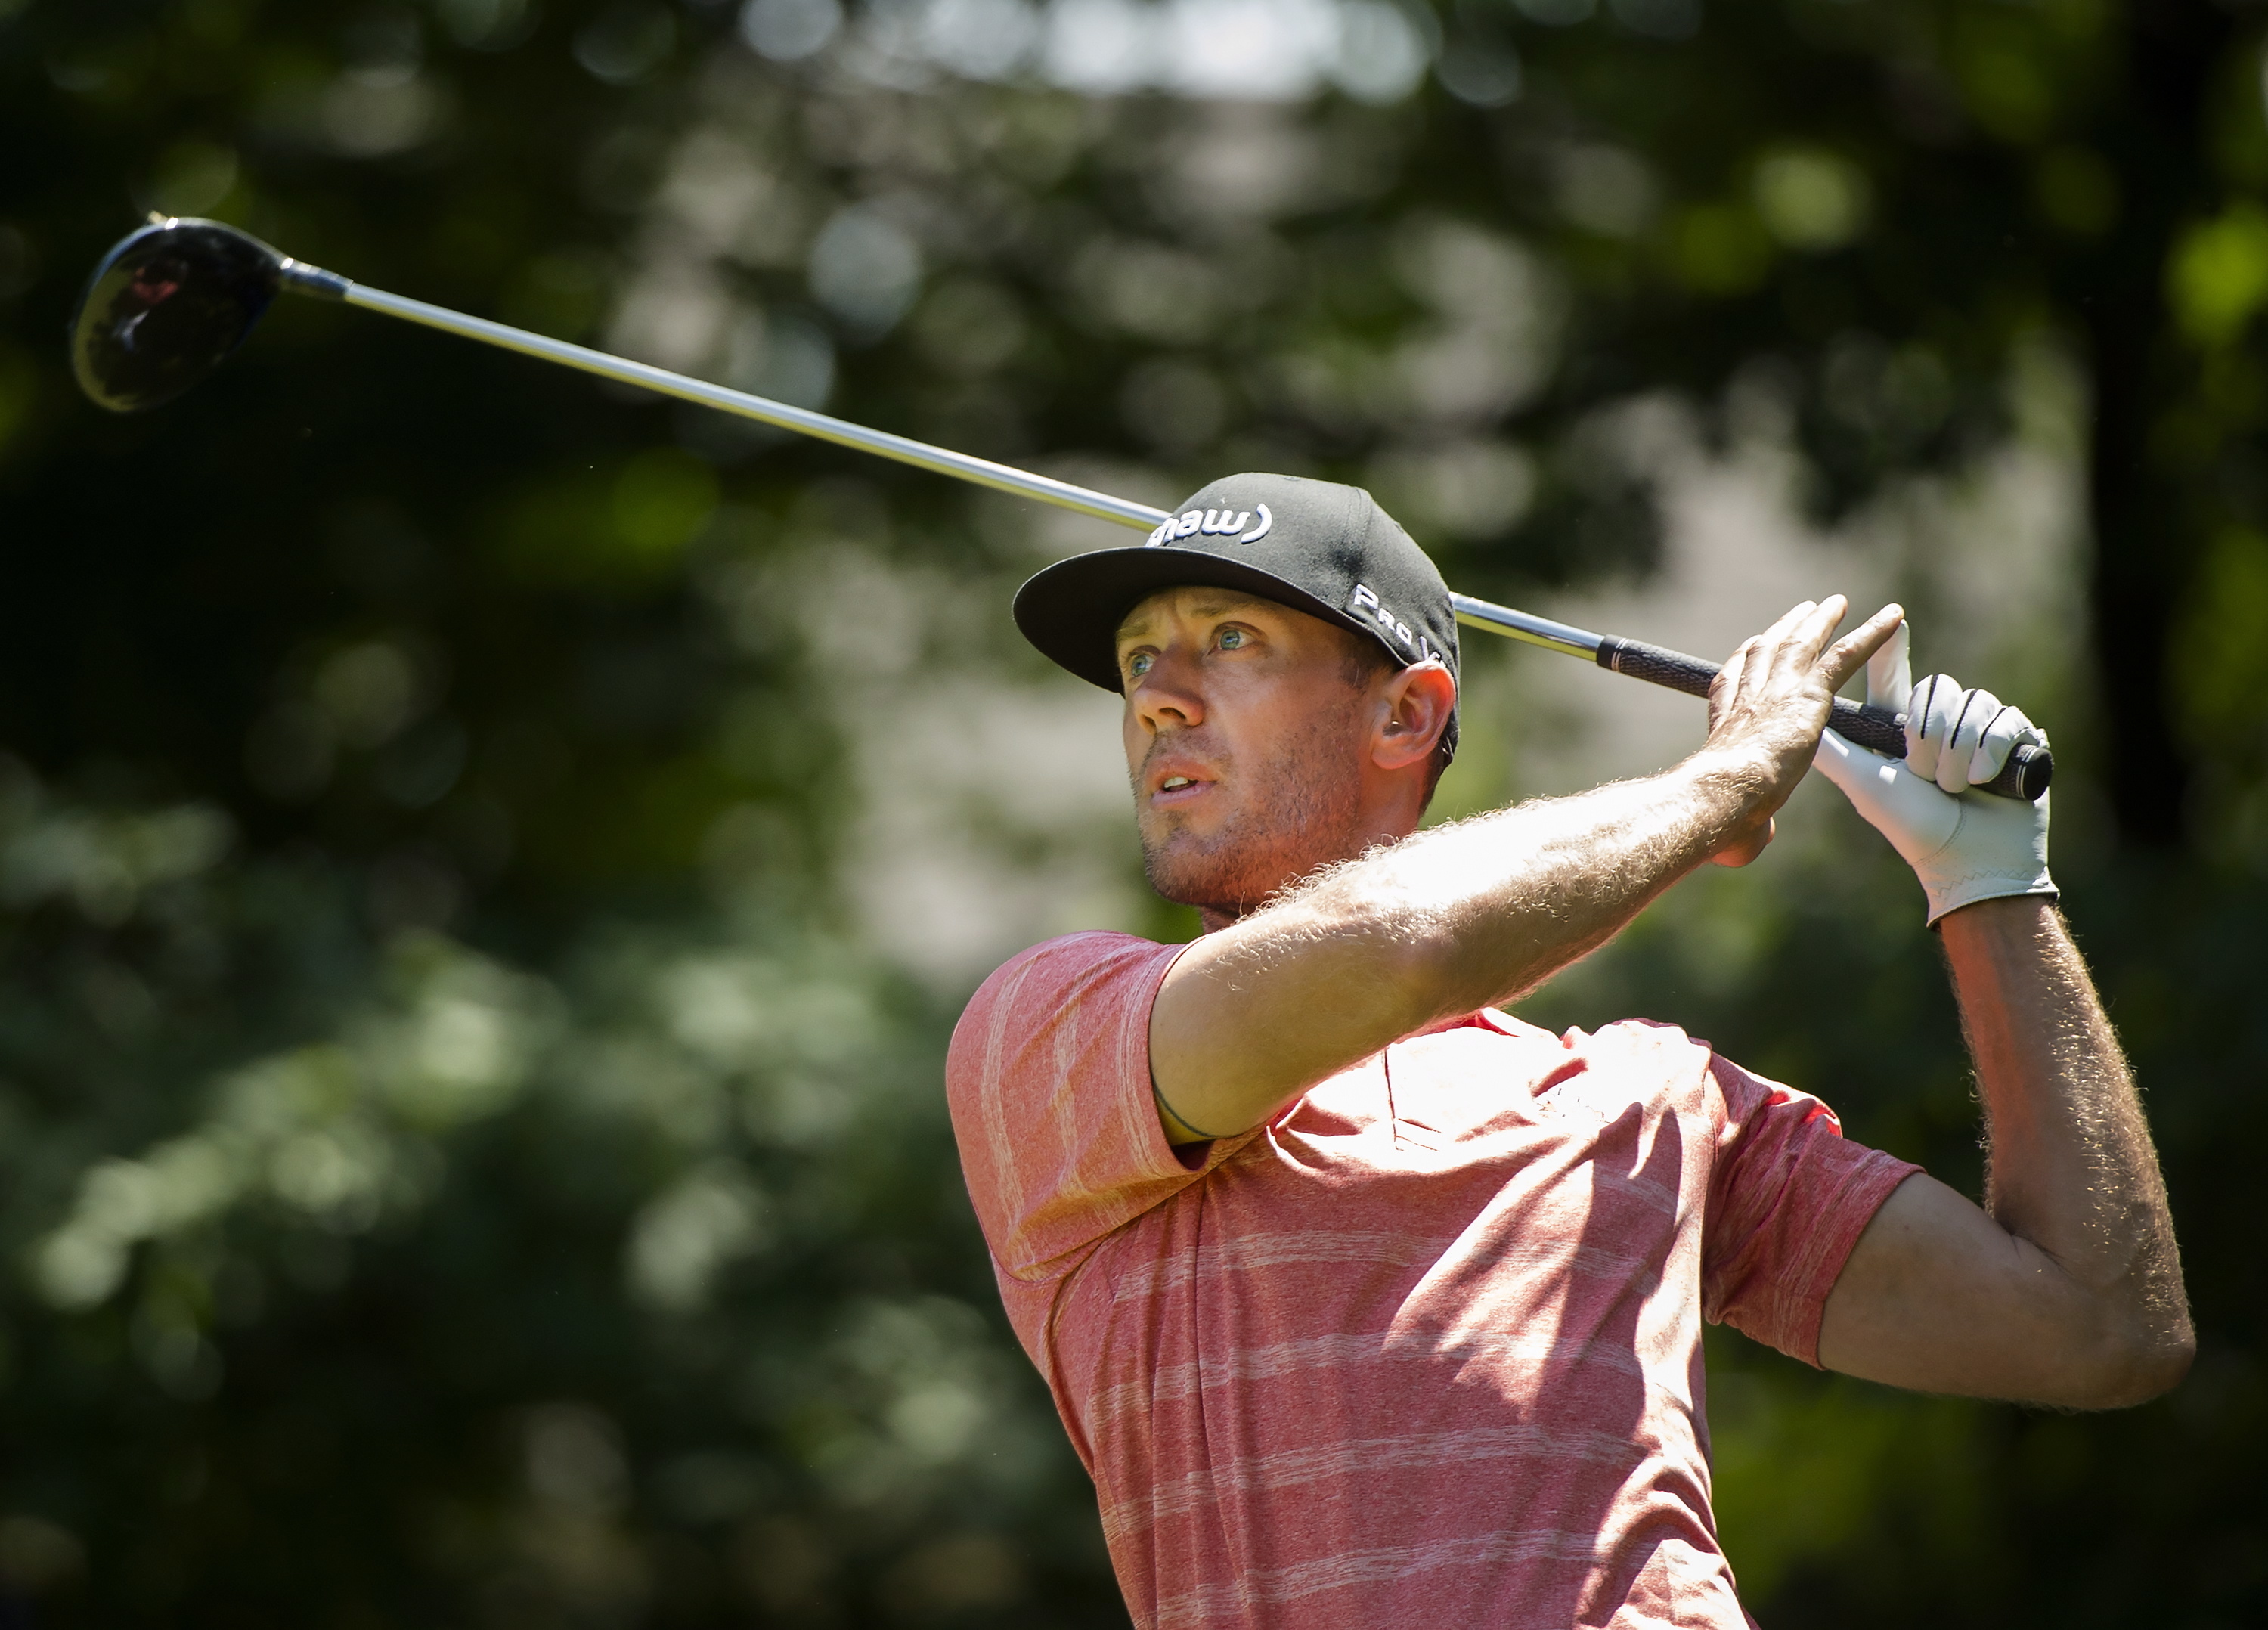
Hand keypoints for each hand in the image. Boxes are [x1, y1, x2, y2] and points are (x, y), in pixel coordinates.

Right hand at [1701, 597, 1905, 865]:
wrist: (1723, 795)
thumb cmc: (1718, 816)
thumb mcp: (1733, 822)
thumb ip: (1749, 824)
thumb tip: (1752, 840)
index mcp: (1725, 722)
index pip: (1735, 680)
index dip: (1745, 661)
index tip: (1751, 646)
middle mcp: (1748, 696)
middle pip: (1767, 650)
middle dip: (1784, 628)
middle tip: (1802, 611)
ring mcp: (1778, 690)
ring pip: (1804, 644)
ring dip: (1822, 621)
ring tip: (1837, 603)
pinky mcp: (1810, 694)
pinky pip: (1846, 656)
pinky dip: (1872, 634)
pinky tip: (1894, 617)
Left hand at [1810, 621, 2055, 923]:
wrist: (1968, 860)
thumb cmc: (1912, 825)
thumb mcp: (1864, 781)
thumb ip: (1832, 747)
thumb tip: (1794, 718)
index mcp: (1904, 728)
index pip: (1895, 679)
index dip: (1890, 651)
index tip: (1891, 620)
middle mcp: (1943, 722)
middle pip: (1935, 689)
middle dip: (1929, 737)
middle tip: (1926, 777)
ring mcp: (1982, 728)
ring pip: (1971, 703)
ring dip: (1959, 753)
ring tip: (1955, 788)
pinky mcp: (2018, 737)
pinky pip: (2004, 719)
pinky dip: (1990, 755)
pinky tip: (1988, 782)